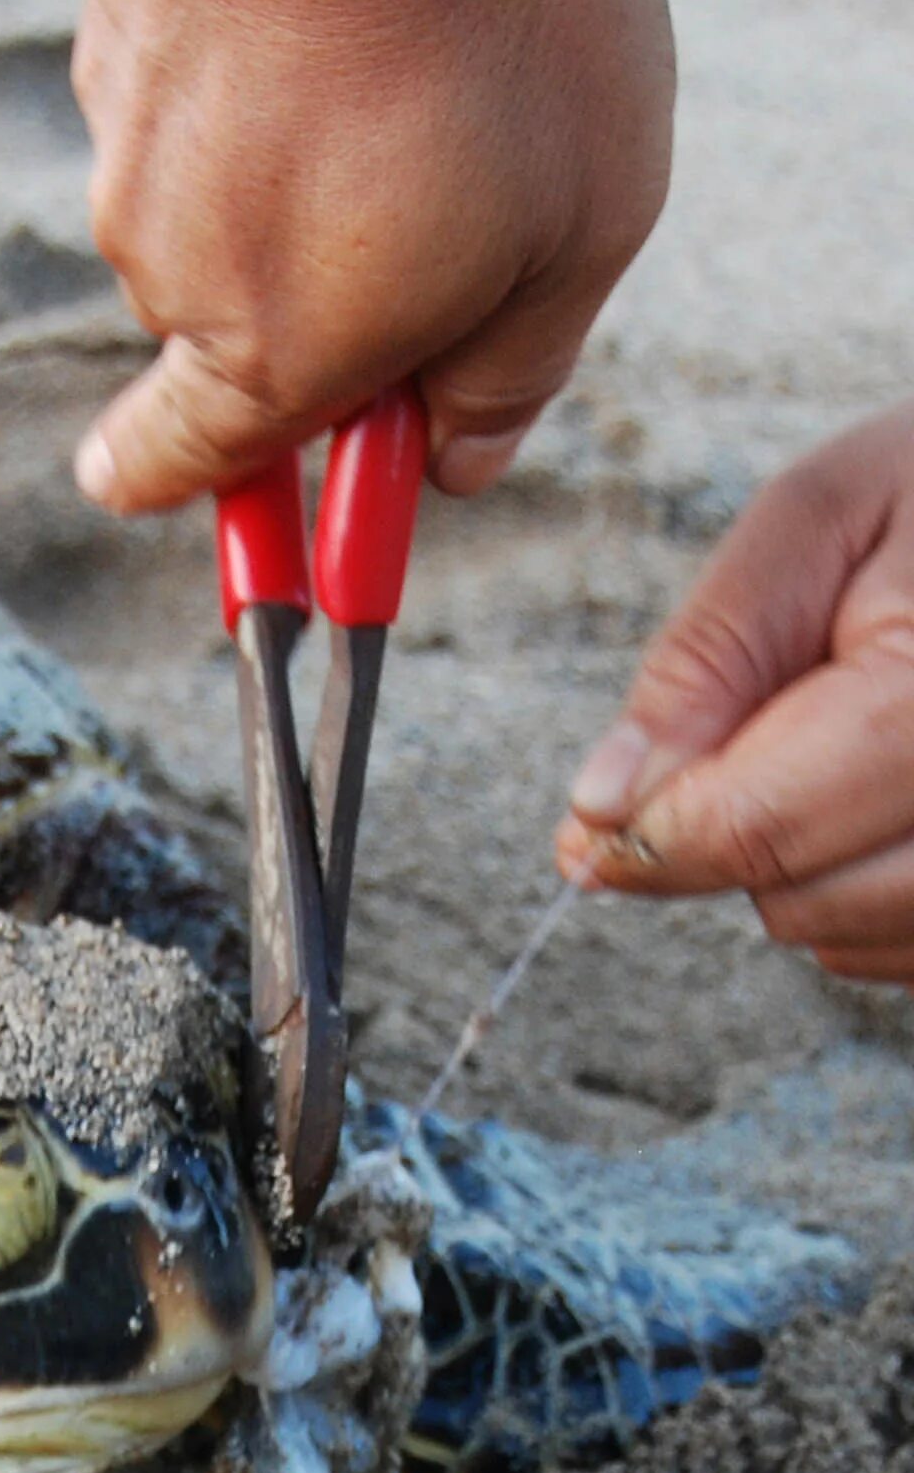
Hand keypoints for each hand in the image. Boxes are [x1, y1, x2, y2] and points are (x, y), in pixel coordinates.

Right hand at [69, 0, 674, 511]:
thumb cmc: (495, 23)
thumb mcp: (579, 229)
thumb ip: (511, 378)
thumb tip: (456, 465)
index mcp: (266, 358)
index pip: (173, 478)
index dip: (237, 504)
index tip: (292, 507)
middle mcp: (166, 277)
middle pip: (227, 340)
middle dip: (319, 311)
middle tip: (438, 224)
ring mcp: (124, 156)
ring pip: (210, 215)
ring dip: (289, 186)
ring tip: (399, 78)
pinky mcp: (114, 49)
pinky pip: (188, 110)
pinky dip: (253, 90)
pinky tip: (337, 17)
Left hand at [557, 405, 913, 982]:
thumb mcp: (820, 520)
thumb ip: (706, 661)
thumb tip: (600, 811)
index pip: (760, 827)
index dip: (652, 836)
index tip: (591, 823)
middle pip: (807, 900)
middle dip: (733, 839)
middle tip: (765, 734)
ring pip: (855, 939)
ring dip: (799, 875)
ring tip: (829, 752)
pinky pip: (911, 952)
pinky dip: (861, 901)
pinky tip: (871, 805)